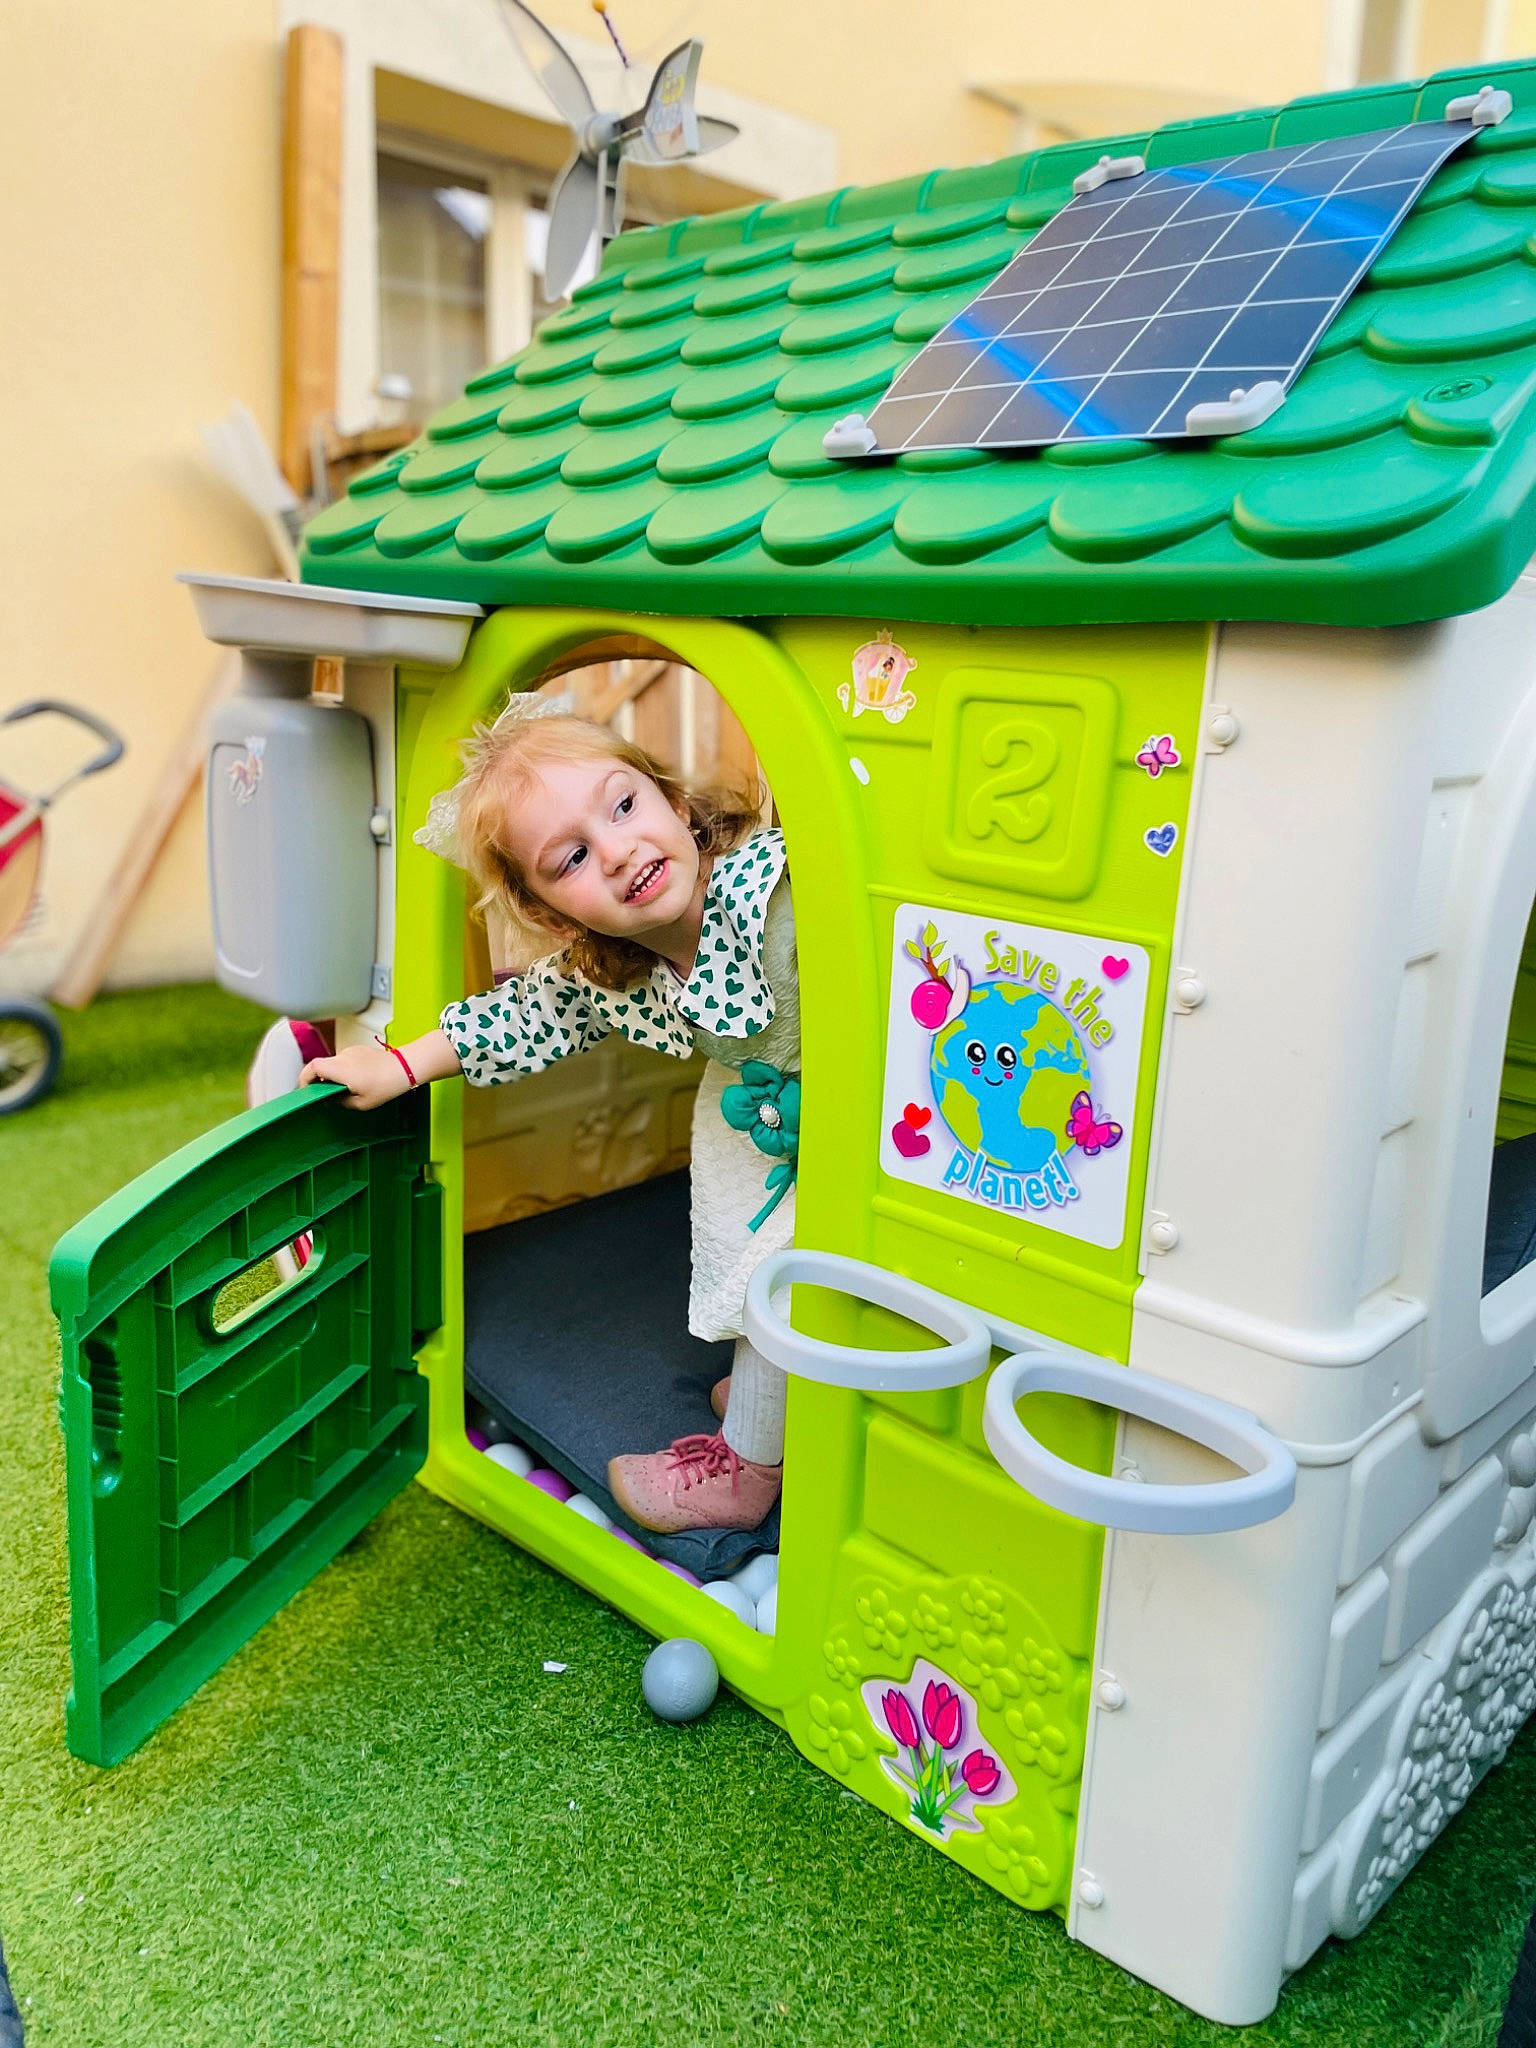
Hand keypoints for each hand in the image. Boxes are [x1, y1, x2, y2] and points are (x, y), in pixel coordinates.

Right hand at [299, 1040, 414, 1109]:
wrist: (405, 1068)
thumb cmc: (387, 1085)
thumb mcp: (361, 1103)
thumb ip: (342, 1102)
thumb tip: (333, 1099)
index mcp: (340, 1069)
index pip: (312, 1068)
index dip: (304, 1079)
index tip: (305, 1089)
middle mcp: (343, 1057)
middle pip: (320, 1064)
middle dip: (317, 1079)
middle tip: (322, 1092)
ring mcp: (351, 1051)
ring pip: (332, 1062)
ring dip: (332, 1074)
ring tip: (344, 1088)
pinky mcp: (359, 1049)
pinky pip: (344, 1060)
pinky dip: (344, 1069)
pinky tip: (356, 1079)